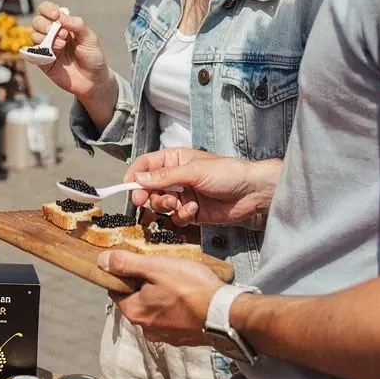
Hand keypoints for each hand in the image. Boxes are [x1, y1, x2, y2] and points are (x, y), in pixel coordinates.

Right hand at [30, 2, 116, 114]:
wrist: (93, 81)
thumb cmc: (93, 57)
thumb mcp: (89, 38)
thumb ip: (77, 25)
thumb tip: (61, 15)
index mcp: (63, 24)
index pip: (47, 10)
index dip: (48, 9)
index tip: (56, 15)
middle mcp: (52, 34)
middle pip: (37, 21)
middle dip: (45, 25)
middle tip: (63, 35)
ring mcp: (46, 48)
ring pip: (33, 35)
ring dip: (45, 38)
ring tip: (62, 46)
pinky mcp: (42, 62)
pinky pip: (31, 54)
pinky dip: (36, 51)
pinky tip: (50, 55)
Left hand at [97, 250, 218, 346]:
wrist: (226, 313)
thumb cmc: (193, 289)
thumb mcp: (156, 267)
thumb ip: (126, 264)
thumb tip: (102, 261)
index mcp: (135, 312)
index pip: (116, 290)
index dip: (125, 273)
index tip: (138, 263)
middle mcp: (146, 328)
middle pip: (136, 299)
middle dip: (146, 283)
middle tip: (162, 269)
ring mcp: (165, 334)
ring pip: (155, 308)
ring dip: (162, 294)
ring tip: (179, 280)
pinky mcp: (182, 336)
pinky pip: (172, 316)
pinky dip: (176, 305)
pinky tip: (188, 294)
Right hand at [125, 148, 279, 227]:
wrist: (252, 194)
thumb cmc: (227, 173)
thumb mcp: (193, 171)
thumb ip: (165, 176)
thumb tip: (138, 179)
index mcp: (174, 160)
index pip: (146, 166)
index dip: (134, 176)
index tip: (127, 187)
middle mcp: (176, 178)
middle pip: (148, 188)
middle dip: (147, 195)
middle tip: (145, 201)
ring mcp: (183, 196)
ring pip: (160, 205)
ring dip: (166, 206)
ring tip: (179, 204)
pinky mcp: (191, 213)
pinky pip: (175, 218)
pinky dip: (181, 216)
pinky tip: (194, 211)